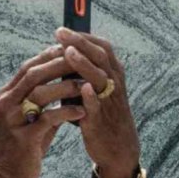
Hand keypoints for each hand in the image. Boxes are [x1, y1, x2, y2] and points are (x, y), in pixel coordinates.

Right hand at [0, 48, 88, 177]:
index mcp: (7, 95)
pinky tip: (81, 111)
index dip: (49, 56)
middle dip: (58, 64)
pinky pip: (48, 118)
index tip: (71, 50)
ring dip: (65, 86)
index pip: (28, 67)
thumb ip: (45, 99)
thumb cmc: (25, 144)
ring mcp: (13, 120)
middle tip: (82, 60)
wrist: (8, 176)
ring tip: (86, 84)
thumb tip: (67, 77)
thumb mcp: (32, 117)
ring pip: (40, 93)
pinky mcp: (23, 138)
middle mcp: (6, 104)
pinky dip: (66, 112)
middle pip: (33, 74)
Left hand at [52, 30, 139, 177]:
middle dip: (79, 42)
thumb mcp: (98, 88)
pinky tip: (83, 88)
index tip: (63, 30)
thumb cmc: (103, 114)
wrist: (118, 147)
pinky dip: (92, 96)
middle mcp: (114, 83)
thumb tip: (63, 51)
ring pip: (99, 78)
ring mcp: (109, 101)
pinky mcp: (101, 120)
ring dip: (84, 64)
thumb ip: (84, 71)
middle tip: (59, 32)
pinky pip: (98, 106)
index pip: (101, 46)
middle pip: (100, 56)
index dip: (83, 36)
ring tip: (68, 52)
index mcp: (113, 73)